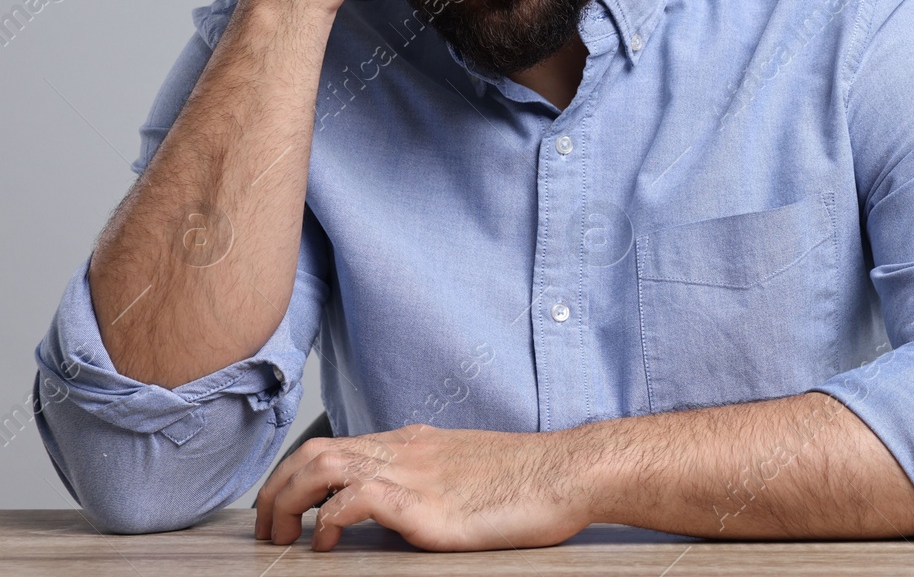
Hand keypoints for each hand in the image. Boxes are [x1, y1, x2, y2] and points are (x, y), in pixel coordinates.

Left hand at [252, 423, 592, 551]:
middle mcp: (407, 449)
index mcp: (416, 442)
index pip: (337, 444)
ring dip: (287, 501)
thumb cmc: (533, 480)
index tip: (286, 511)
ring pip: (322, 465)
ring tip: (282, 537)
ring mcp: (414, 472)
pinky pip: (354, 499)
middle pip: (315, 450)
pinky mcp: (424, 502)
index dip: (298, 477)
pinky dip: (328, 521)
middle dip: (276, 489)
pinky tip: (326, 545)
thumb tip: (403, 509)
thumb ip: (432, 483)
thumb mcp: (470, 473)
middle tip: (268, 530)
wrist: (569, 472)